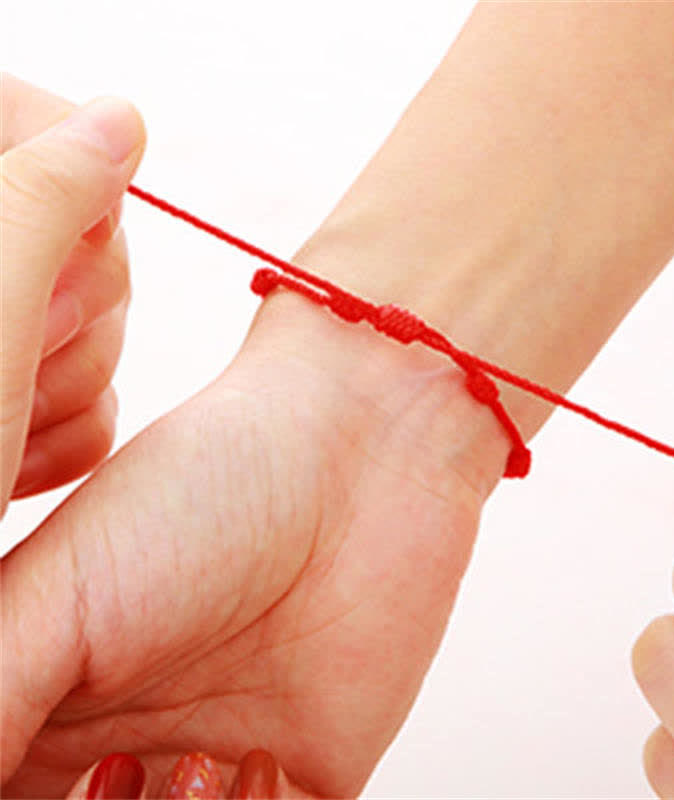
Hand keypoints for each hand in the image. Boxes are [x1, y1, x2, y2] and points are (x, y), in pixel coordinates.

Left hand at [0, 75, 144, 511]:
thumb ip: (45, 198)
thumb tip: (122, 117)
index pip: (42, 122)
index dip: (69, 194)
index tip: (38, 278)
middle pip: (91, 236)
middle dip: (67, 317)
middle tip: (9, 372)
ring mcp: (4, 331)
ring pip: (103, 323)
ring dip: (64, 390)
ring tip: (0, 436)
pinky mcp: (18, 394)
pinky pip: (95, 389)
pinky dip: (65, 436)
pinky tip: (13, 463)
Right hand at [1, 288, 504, 796]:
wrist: (359, 455)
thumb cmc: (205, 484)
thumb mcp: (58, 592)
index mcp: (38, 708)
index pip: (1, 795)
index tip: (64, 773)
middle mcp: (122, 750)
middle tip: (118, 771)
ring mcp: (214, 769)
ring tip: (195, 764)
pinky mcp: (306, 779)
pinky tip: (262, 757)